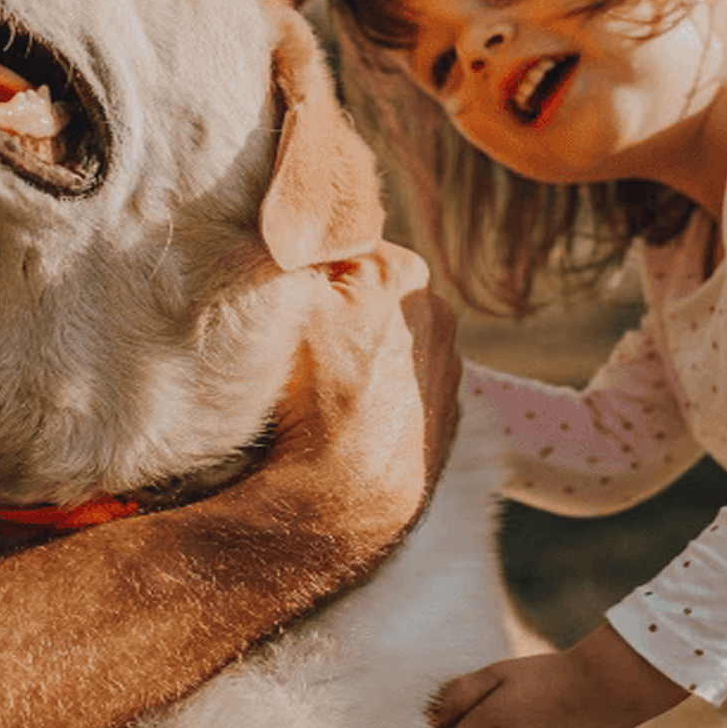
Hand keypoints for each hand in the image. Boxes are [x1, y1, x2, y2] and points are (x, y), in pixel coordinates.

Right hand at [268, 243, 459, 533]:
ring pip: (385, 335)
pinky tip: (349, 411)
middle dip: (335, 304)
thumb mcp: (291, 306)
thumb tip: (280, 229)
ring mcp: (446, 363)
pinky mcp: (446, 409)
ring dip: (358, 348)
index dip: (305, 267)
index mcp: (403, 272)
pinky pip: (401, 381)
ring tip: (322, 382)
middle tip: (298, 340)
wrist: (348, 498)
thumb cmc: (317, 399)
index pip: (341, 244)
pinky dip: (377, 389)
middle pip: (366, 289)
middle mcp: (437, 310)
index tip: (282, 298)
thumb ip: (291, 255)